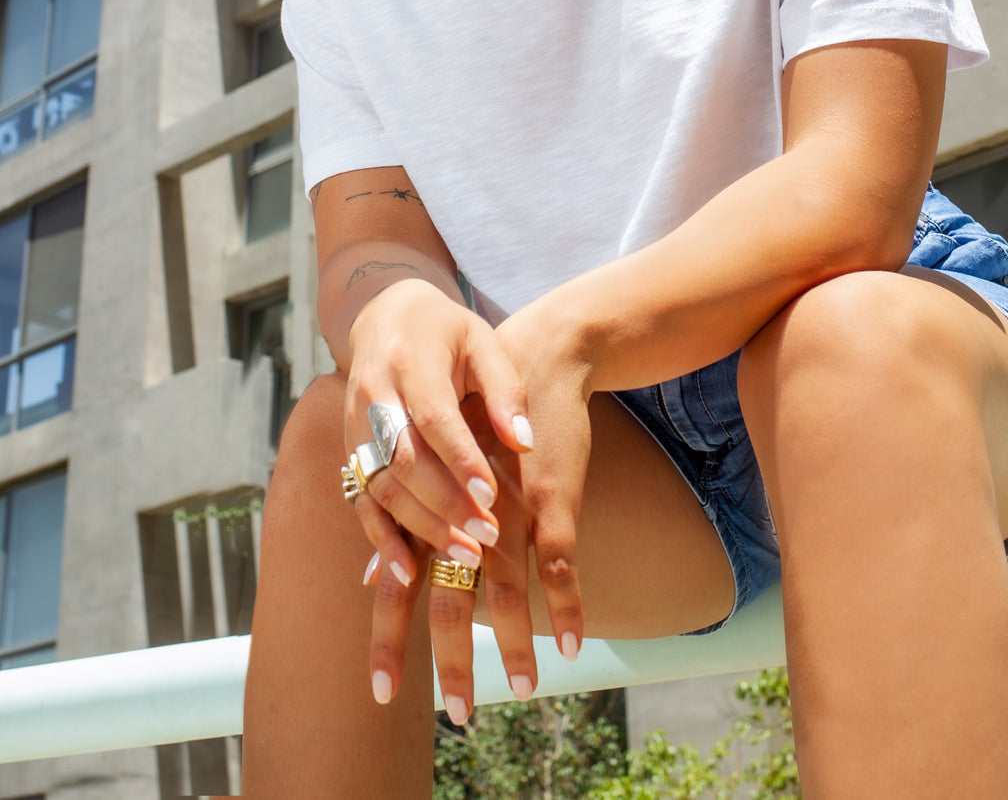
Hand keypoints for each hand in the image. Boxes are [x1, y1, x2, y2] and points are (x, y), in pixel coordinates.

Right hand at [345, 277, 531, 709]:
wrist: (384, 316)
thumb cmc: (447, 331)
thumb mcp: (483, 341)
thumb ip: (505, 389)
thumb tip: (524, 441)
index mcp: (410, 361)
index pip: (433, 418)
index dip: (459, 461)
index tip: (491, 498)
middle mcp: (373, 395)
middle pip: (404, 460)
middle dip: (445, 505)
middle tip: (487, 539)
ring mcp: (355, 425)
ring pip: (382, 486)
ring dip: (421, 527)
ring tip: (466, 558)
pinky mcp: (350, 450)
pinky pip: (361, 499)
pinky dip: (380, 538)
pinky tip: (406, 571)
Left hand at [414, 301, 593, 724]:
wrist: (534, 356)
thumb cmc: (475, 416)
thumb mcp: (429, 463)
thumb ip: (401, 526)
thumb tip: (368, 582)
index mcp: (427, 507)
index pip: (397, 583)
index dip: (388, 636)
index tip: (380, 693)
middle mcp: (462, 512)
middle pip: (450, 596)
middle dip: (452, 659)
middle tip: (457, 716)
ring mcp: (509, 506)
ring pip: (507, 589)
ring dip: (517, 645)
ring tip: (524, 690)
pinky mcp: (551, 496)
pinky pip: (560, 562)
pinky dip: (569, 607)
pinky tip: (573, 644)